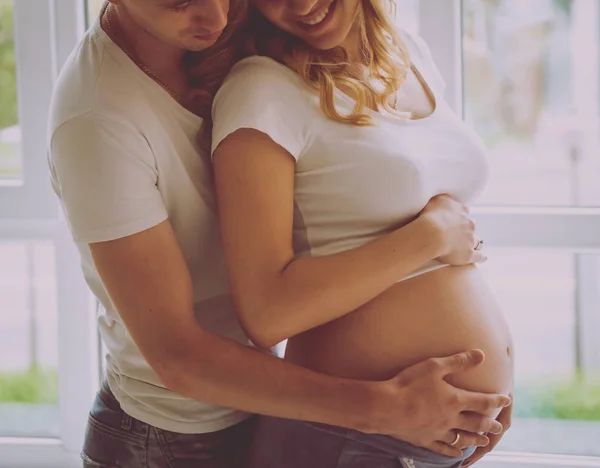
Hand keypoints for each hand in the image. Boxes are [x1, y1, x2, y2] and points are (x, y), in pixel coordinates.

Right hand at [368, 350, 511, 457]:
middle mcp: (451, 418)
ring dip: (475, 439)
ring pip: (462, 438)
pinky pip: (442, 449)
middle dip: (489, 424)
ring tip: (484, 442)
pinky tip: (456, 453)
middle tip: (499, 428)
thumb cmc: (410, 383)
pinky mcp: (424, 440)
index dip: (496, 400)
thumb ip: (458, 361)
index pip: (482, 401)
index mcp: (455, 400)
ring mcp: (438, 431)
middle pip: (475, 423)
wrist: (388, 407)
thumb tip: (481, 355)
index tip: (506, 400)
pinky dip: (452, 451)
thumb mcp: (434, 366)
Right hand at [419, 194, 485, 264]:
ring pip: (475, 240)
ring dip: (472, 241)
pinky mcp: (469, 254)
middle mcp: (469, 223)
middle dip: (465, 228)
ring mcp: (470, 239)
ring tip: (466, 245)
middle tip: (455, 233)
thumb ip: (444, 199)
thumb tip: (446, 199)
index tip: (452, 219)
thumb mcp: (436, 199)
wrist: (431, 233)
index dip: (457, 215)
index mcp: (461, 209)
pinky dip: (481, 257)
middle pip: (470, 225)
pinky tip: (482, 258)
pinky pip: (478, 256)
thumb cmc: (430, 216)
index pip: (463, 211)